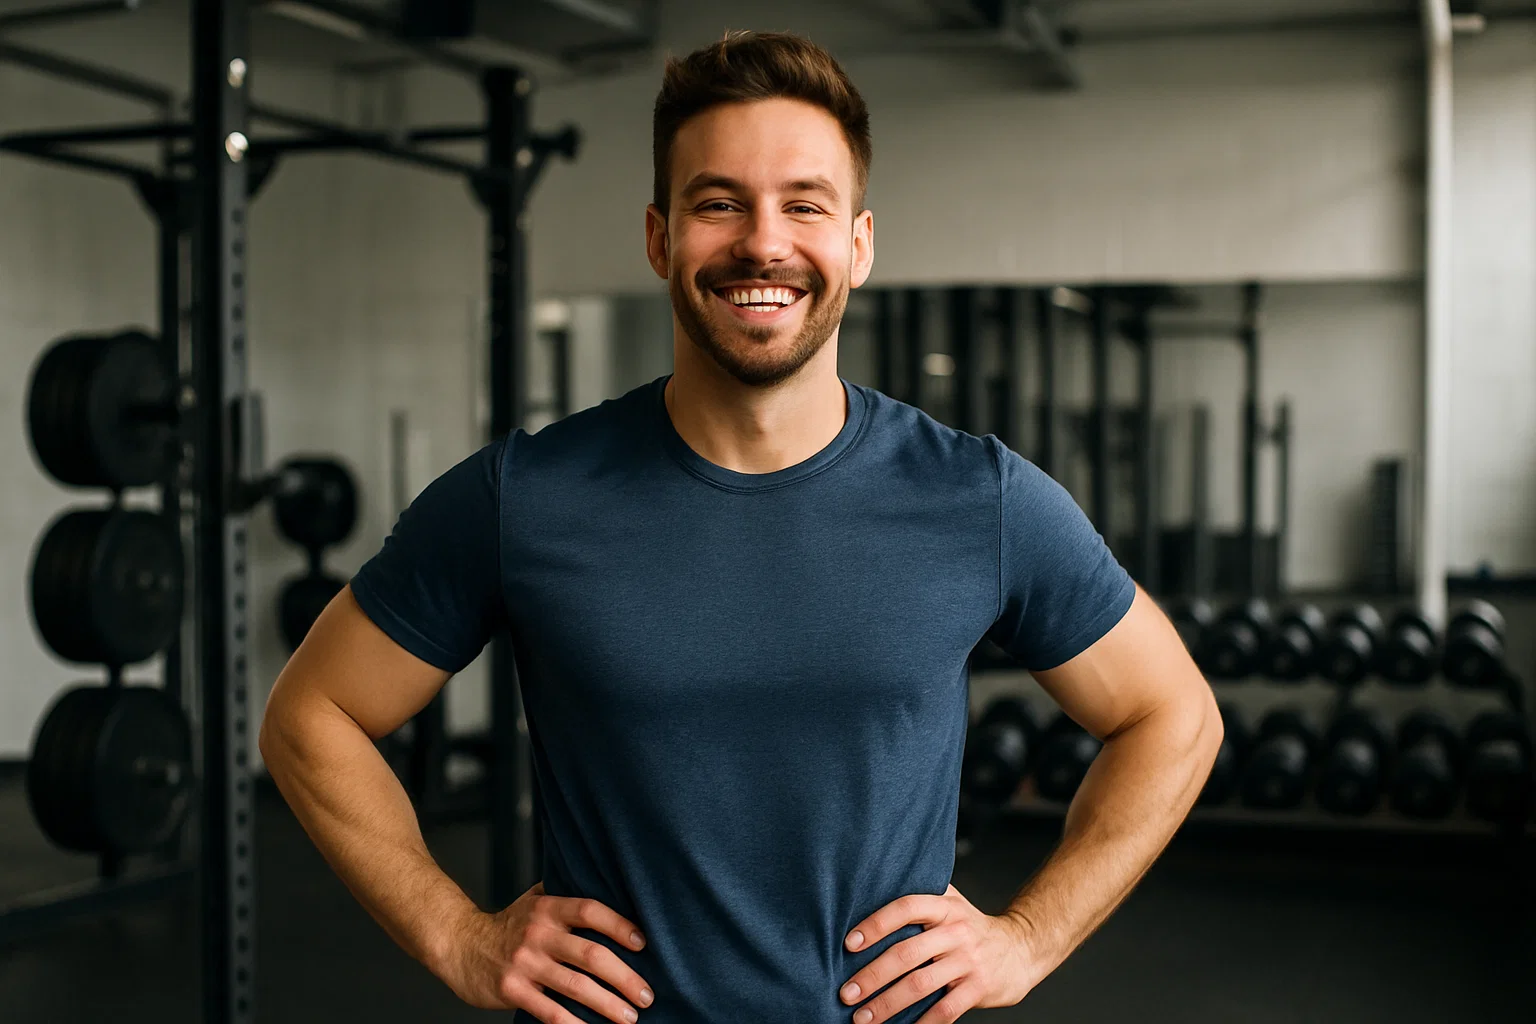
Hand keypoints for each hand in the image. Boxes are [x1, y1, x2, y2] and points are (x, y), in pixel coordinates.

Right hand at [436, 881, 654, 1022]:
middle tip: (647, 995)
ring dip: (608, 1004)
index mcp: (548, 908)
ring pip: (576, 986)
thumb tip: (607, 887)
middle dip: (625, 978)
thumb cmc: (507, 924)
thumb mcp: (533, 900)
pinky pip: (550, 1012)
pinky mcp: (513, 991)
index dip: (620, 926)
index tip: (643, 943)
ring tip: (631, 1017)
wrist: (459, 945)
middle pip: (591, 955)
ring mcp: (525, 964)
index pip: (590, 911)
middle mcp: (538, 934)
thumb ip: (565, 895)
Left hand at [839, 884, 1037, 1023]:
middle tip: (846, 993)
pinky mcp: (979, 988)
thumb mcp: (950, 902)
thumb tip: (868, 894)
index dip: (876, 924)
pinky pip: (946, 1011)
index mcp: (945, 906)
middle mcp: (956, 931)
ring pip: (921, 985)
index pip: (906, 907)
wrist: (1020, 948)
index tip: (849, 943)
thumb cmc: (970, 927)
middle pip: (907, 952)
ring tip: (862, 1018)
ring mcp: (969, 961)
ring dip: (887, 1004)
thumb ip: (919, 897)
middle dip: (872, 975)